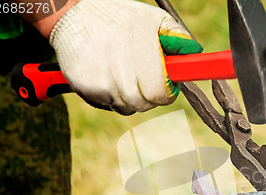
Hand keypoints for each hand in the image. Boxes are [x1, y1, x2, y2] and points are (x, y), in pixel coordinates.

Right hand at [47, 0, 201, 114]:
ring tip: (124, 73)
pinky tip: (107, 77)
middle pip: (145, 104)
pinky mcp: (84, 87)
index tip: (166, 85)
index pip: (160, 94)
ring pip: (126, 108)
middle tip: (145, 77)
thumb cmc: (119, 18)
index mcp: (141, 55)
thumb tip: (194, 51)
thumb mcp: (151, 19)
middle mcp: (120, 71)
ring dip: (130, 97)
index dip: (166, 92)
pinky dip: (111, 96)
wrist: (71, 15)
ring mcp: (101, 81)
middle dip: (149, 94)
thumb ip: (176, 37)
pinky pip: (106, 105)